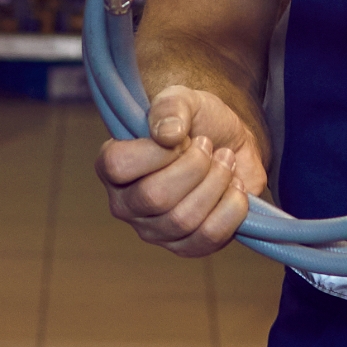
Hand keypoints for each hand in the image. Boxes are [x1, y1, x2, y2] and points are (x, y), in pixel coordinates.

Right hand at [95, 84, 266, 257]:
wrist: (231, 144)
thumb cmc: (197, 122)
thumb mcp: (184, 99)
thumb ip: (171, 107)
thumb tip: (167, 134)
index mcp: (112, 166)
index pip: (118, 165)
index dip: (155, 151)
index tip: (180, 136)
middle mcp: (126, 204)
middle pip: (155, 197)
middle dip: (194, 166)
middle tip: (209, 145)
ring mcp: (155, 230)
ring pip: (184, 219)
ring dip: (216, 182)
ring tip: (224, 161)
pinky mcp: (186, 247)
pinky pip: (209, 237)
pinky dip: (231, 208)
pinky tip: (234, 186)